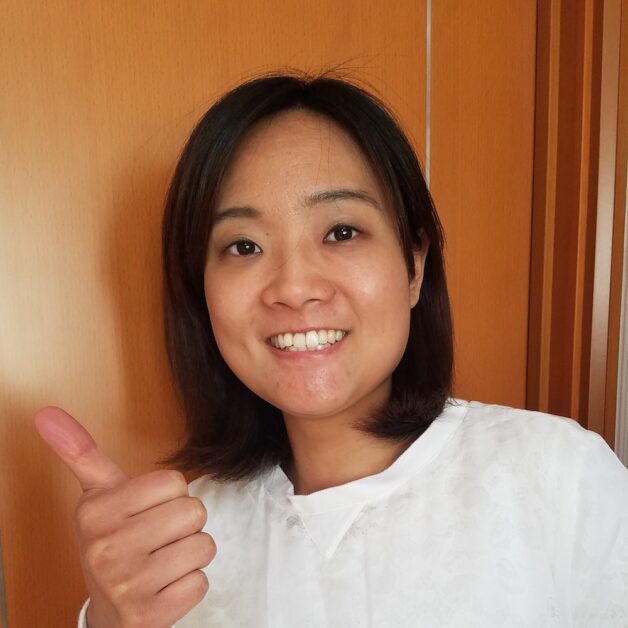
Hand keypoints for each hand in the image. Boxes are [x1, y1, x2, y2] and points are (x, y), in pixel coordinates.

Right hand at [35, 407, 215, 627]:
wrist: (109, 611)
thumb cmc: (111, 541)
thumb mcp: (96, 496)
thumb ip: (80, 452)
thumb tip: (46, 412)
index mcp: (96, 512)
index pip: (174, 482)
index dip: (169, 494)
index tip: (146, 510)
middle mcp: (107, 549)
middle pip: (193, 511)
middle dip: (183, 523)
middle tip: (158, 537)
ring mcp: (128, 586)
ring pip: (203, 545)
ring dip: (190, 552)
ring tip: (163, 560)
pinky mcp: (149, 616)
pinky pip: (201, 581)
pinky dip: (190, 583)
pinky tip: (165, 586)